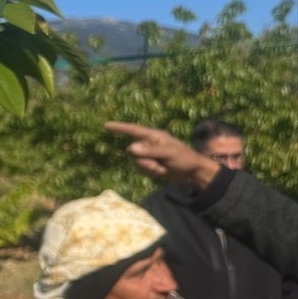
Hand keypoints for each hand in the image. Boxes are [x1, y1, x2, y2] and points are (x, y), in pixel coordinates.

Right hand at [105, 121, 220, 188]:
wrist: (193, 172)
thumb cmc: (184, 158)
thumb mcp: (168, 153)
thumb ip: (149, 151)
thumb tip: (130, 148)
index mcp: (154, 136)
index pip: (133, 130)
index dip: (120, 128)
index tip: (106, 125)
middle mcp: (149, 144)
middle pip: (134, 152)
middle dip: (145, 161)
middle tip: (161, 163)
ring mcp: (149, 155)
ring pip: (137, 162)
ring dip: (150, 168)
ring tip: (164, 167)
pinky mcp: (150, 164)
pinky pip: (142, 169)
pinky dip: (151, 172)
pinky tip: (162, 171)